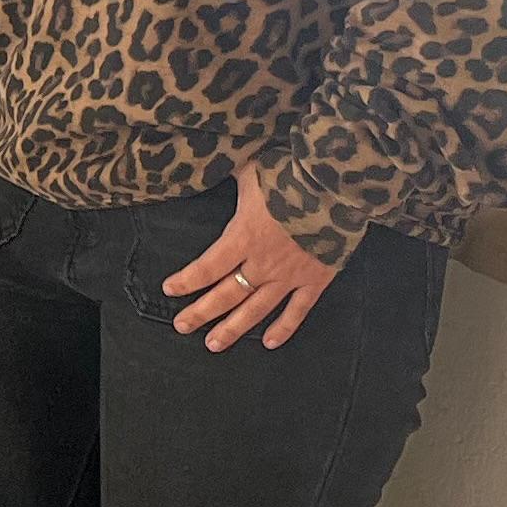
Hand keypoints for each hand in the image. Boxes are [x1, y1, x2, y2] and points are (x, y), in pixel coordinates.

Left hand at [163, 179, 336, 351]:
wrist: (336, 187)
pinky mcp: (315, 280)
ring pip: (256, 310)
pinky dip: (285, 328)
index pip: (208, 266)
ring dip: (233, 328)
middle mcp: (263, 262)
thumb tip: (213, 162)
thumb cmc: (292, 173)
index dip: (187, 281)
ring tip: (213, 344)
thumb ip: (232, 173)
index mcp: (244, 235)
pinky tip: (270, 343)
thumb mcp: (252, 169)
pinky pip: (298, 310)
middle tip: (182, 326)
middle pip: (226, 294)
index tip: (169, 290)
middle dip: (201, 312)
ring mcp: (289, 275)